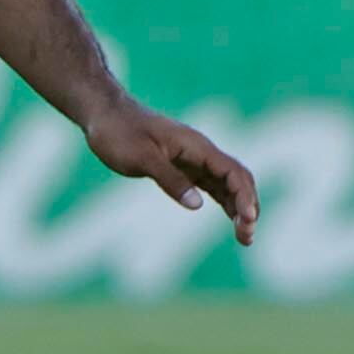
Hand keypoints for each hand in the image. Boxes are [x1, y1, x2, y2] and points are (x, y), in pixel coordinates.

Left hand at [86, 100, 259, 244]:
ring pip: (227, 185)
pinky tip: (232, 220)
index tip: (248, 219)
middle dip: (248, 207)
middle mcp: (201, 153)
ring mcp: (193, 160)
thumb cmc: (119, 133)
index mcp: (196, 147)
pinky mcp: (183, 167)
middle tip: (247, 238)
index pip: (233, 172)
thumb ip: (169, 179)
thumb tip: (197, 204)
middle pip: (237, 180)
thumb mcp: (141, 157)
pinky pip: (212, 186)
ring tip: (245, 238)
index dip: (244, 196)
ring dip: (239, 209)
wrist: (104, 115)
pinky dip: (225, 203)